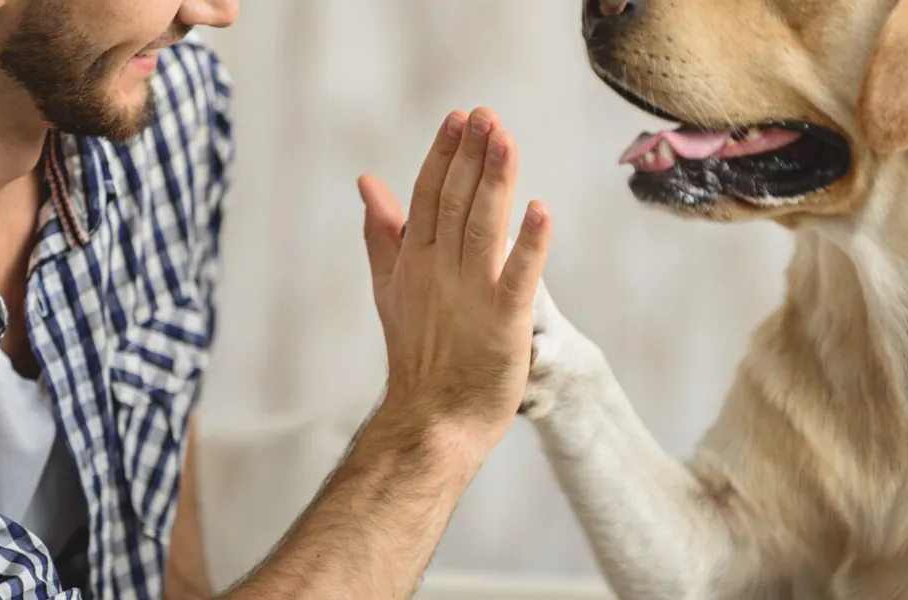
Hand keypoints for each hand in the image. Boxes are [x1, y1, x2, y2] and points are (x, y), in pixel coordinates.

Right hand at [357, 106, 551, 451]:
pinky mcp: (504, 323)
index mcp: (416, 261)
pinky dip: (528, 244)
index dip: (445, 155)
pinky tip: (540, 210)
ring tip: (506, 140)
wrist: (430, 421)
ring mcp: (471, 296)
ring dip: (495, 183)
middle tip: (486, 115)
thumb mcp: (391, 288)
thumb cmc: (418, 356)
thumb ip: (383, 234)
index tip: (460, 118)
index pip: (428, 196)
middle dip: (471, 156)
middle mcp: (440, 272)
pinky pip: (518, 277)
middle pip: (455, 202)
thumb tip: (367, 182)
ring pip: (482, 227)